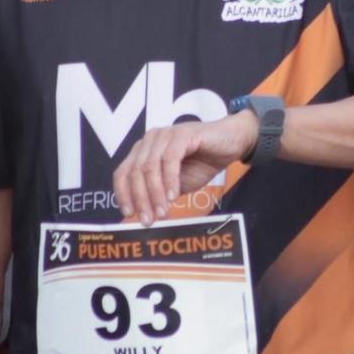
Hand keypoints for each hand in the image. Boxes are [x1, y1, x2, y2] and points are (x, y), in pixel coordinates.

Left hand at [113, 112, 256, 224]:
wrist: (231, 144)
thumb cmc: (202, 163)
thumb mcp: (175, 184)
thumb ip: (159, 194)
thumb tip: (145, 215)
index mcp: (143, 151)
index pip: (122, 173)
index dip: (123, 195)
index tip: (129, 215)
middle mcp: (149, 140)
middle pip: (135, 172)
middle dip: (141, 199)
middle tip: (149, 220)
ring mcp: (165, 135)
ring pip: (150, 166)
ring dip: (155, 193)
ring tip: (163, 213)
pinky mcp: (182, 134)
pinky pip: (171, 158)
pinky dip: (170, 179)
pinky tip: (174, 196)